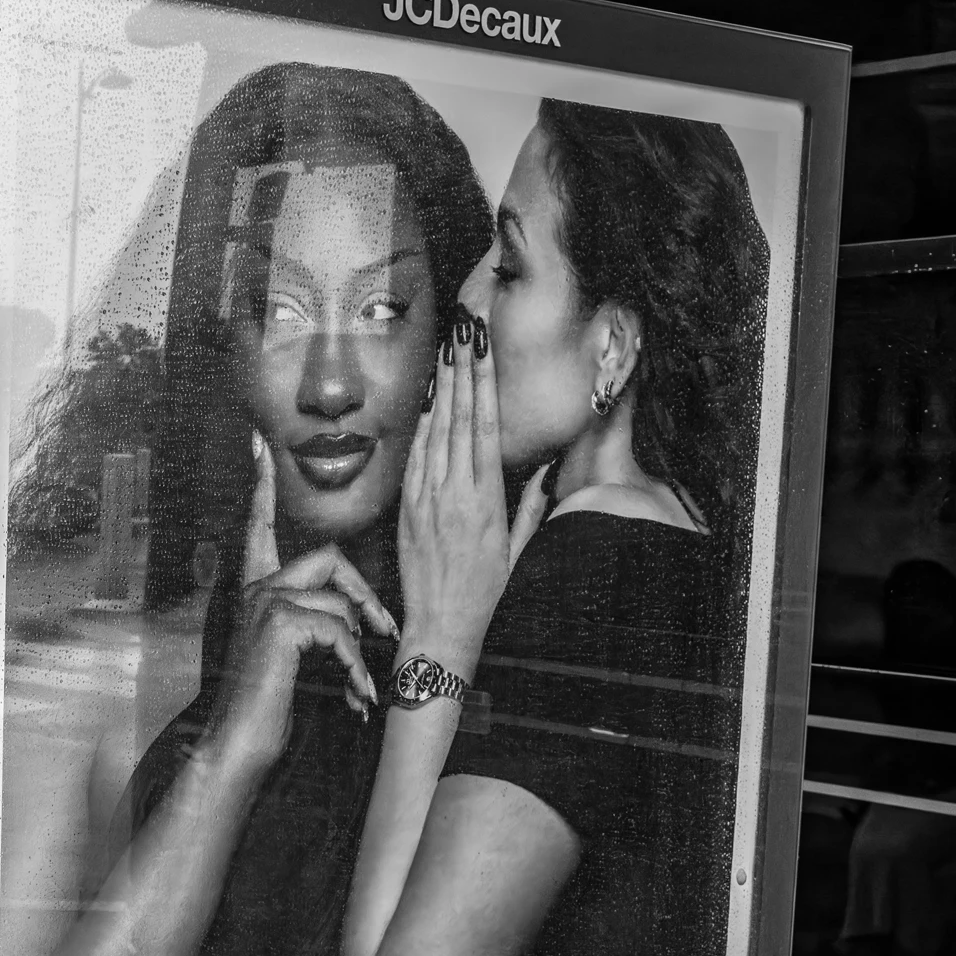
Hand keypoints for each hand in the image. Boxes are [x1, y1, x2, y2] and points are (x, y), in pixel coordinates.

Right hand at [211, 432, 399, 774]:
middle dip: (364, 596)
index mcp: (256, 591)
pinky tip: (355, 699)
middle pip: (326, 558)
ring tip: (362, 692)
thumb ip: (314, 625)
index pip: (259, 528)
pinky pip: (338, 629)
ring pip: (338, 602)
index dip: (260, 488)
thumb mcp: (294, 658)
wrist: (239, 747)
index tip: (256, 446)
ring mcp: (264, 604)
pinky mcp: (279, 624)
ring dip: (359, 652)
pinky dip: (353, 667)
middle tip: (385, 632)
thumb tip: (355, 619)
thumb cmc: (269, 707)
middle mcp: (255, 590)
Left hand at [398, 316, 547, 672]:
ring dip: (442, 387)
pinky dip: (421, 424)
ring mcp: (427, 498)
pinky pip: (414, 456)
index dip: (485, 383)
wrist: (441, 625)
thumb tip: (549, 465)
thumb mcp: (518, 548)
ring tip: (447, 349)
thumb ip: (532, 504)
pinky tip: (427, 398)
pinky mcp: (406, 508)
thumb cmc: (486, 590)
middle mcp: (456, 492)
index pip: (486, 426)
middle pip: (460, 417)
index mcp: (488, 499)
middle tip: (465, 330)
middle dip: (463, 370)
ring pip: (435, 430)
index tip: (484, 350)